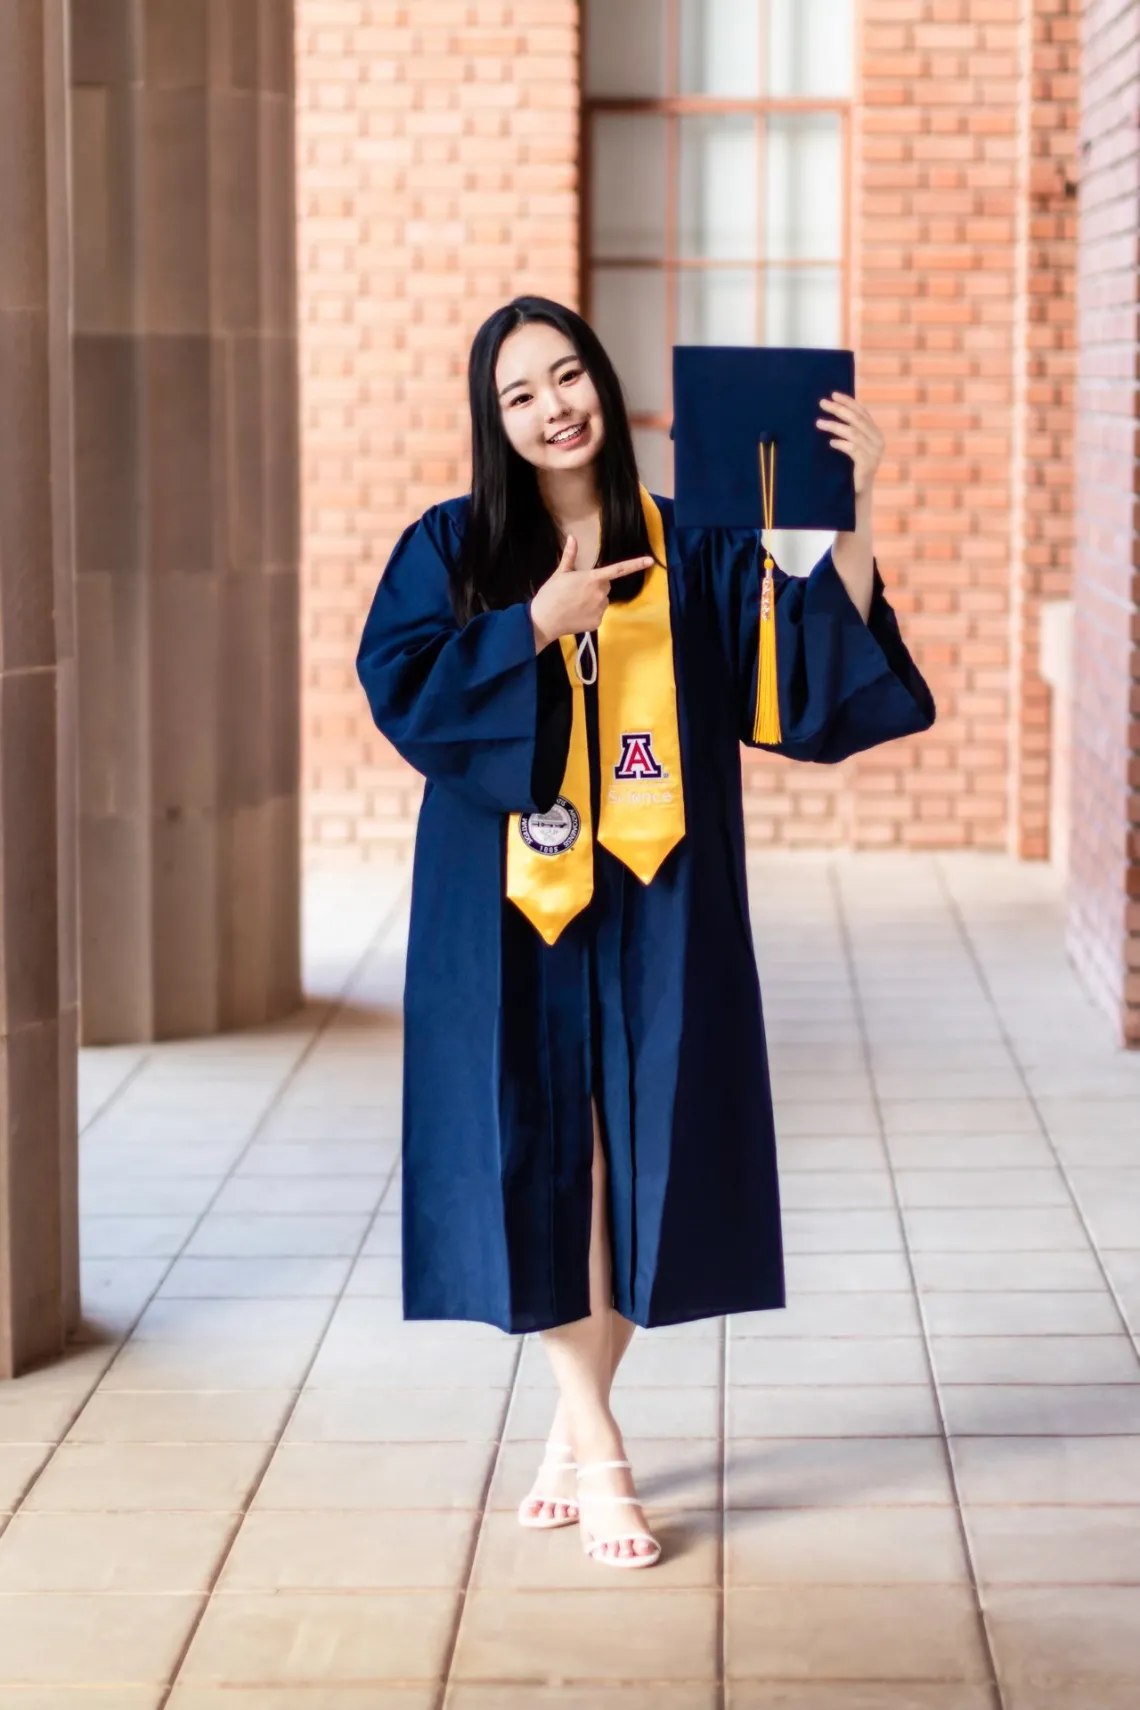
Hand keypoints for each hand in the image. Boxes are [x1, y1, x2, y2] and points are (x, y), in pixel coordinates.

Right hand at [530, 536, 653, 651]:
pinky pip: (598, 615)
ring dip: (594, 601)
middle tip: (578, 591)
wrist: (544, 620)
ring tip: (575, 604)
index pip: (619, 569)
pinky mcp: (597, 622)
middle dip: (596, 586)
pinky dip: (590, 615)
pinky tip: (576, 615)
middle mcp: (600, 593)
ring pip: (602, 601)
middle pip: (606, 586)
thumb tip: (573, 537)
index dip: (635, 564)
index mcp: (593, 578)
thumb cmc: (551, 594)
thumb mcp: (560, 573)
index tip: (650, 561)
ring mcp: (600, 609)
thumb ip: (570, 556)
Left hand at [816, 394, 884, 495]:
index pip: (863, 412)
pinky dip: (840, 443)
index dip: (849, 402)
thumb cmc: (851, 469)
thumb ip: (850, 432)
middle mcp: (878, 441)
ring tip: (818, 423)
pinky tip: (830, 442)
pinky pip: (853, 449)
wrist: (858, 495)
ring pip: (853, 433)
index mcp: (876, 434)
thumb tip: (834, 410)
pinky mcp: (867, 465)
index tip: (833, 394)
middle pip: (857, 420)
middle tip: (822, 403)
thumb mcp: (852, 447)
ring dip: (834, 426)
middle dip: (839, 410)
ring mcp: (875, 453)